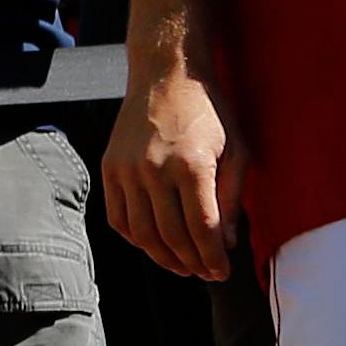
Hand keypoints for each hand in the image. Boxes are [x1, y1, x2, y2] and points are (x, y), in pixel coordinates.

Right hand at [100, 59, 245, 281]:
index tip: (223, 272)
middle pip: (172, 236)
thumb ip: (232, 198)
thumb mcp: (237, 150)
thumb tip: (226, 243)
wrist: (165, 72)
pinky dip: (134, 238)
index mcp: (191, 165)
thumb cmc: (208, 110)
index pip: (202, 229)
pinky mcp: (109, 166)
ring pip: (141, 232)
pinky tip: (153, 243)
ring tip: (181, 266)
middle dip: (192, 263)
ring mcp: (126, 168)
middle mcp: (154, 169)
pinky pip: (117, 216)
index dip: (214, 258)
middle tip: (206, 273)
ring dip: (162, 257)